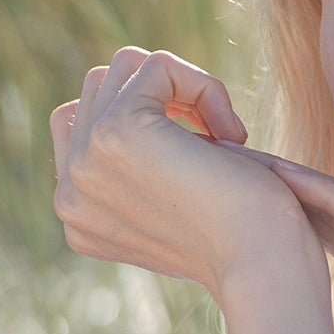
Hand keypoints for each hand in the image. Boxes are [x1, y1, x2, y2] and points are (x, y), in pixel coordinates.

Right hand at [49, 46, 316, 295]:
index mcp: (75, 214)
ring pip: (124, 68)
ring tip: (226, 135)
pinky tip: (234, 136)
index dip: (145, 118)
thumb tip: (134, 89)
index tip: (199, 155)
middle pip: (100, 88)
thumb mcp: (178, 204)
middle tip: (219, 140)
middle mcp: (68, 192)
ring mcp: (85, 161)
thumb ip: (138, 166)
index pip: (80, 123)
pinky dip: (206, 87)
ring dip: (186, 89)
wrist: (265, 267)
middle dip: (165, 97)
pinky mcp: (118, 130)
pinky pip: (158, 65)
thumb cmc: (243, 238)